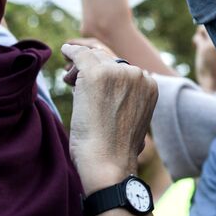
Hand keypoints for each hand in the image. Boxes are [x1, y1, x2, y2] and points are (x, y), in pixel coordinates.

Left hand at [62, 42, 157, 194]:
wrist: (108, 164)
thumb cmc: (116, 151)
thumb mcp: (132, 123)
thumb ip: (128, 105)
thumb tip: (114, 104)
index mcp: (150, 85)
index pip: (123, 69)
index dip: (106, 75)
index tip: (92, 86)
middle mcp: (137, 74)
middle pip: (108, 60)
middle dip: (91, 69)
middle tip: (73, 82)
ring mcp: (117, 72)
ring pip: (94, 58)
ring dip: (80, 67)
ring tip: (68, 80)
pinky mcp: (96, 73)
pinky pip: (80, 55)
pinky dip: (71, 52)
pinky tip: (65, 51)